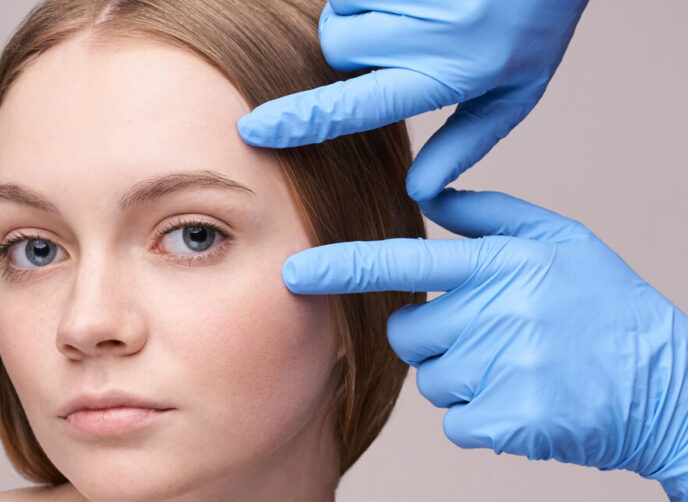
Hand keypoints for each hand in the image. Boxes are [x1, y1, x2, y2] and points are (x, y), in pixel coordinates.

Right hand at [238, 0, 588, 200]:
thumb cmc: (539, 20)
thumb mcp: (519, 89)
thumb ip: (468, 140)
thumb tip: (419, 192)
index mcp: (454, 71)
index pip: (356, 104)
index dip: (299, 121)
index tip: (253, 131)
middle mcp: (434, 29)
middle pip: (336, 46)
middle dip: (349, 46)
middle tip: (391, 40)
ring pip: (343, 9)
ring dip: (361, 12)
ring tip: (411, 8)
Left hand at [282, 189, 687, 501]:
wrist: (670, 385)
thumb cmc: (609, 308)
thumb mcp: (563, 242)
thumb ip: (493, 215)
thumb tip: (432, 195)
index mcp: (501, 264)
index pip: (402, 261)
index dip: (341, 267)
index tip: (293, 271)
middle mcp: (495, 311)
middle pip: (408, 334)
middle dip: (437, 339)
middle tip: (495, 339)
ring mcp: (501, 367)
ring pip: (432, 381)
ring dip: (464, 380)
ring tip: (521, 369)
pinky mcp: (507, 419)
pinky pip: (456, 422)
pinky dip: (483, 419)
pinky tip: (528, 402)